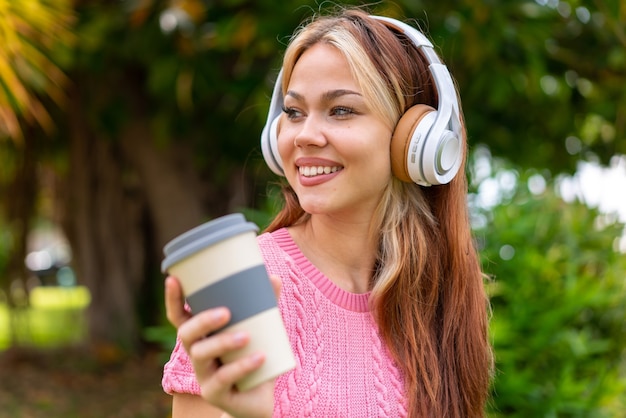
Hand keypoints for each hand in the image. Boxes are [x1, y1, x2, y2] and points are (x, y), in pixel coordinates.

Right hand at [165, 275, 281, 417]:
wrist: (258, 400)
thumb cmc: (254, 359)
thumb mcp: (260, 332)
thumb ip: (265, 307)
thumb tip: (274, 278)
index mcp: (202, 336)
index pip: (180, 317)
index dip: (173, 299)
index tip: (172, 279)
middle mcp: (197, 354)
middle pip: (186, 334)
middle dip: (202, 321)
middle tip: (226, 312)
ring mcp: (203, 375)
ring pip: (201, 355)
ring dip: (222, 342)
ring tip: (246, 337)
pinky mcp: (214, 394)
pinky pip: (222, 379)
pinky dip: (242, 366)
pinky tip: (259, 357)